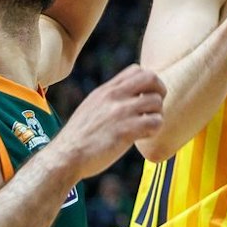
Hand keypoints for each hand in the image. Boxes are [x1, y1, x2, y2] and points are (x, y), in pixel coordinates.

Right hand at [53, 64, 164, 178]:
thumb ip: (109, 99)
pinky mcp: (126, 131)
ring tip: (147, 126)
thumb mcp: (91, 107)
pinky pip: (155, 122)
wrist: (66, 156)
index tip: (145, 96)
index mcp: (106, 90)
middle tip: (155, 107)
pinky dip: (154, 129)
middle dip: (160, 91)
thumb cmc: (78, 137)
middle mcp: (114, 97)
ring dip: (157, 115)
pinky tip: (144, 136)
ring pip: (156, 102)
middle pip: (151, 78)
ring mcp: (121, 112)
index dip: (147, 82)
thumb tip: (128, 96)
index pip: (136, 70)